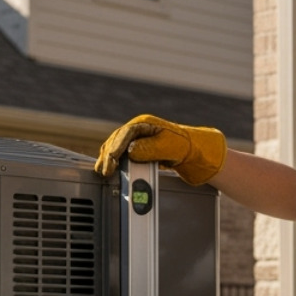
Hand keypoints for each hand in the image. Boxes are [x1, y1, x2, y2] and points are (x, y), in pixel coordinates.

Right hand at [94, 114, 226, 185]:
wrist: (193, 150)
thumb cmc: (183, 146)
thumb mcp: (169, 146)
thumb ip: (150, 148)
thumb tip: (131, 151)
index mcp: (144, 124)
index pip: (125, 134)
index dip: (116, 148)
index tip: (111, 160)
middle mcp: (137, 129)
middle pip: (116, 140)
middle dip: (109, 155)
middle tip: (105, 171)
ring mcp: (135, 138)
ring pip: (115, 145)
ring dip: (107, 158)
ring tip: (103, 171)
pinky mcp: (136, 148)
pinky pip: (120, 152)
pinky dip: (113, 160)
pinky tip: (108, 168)